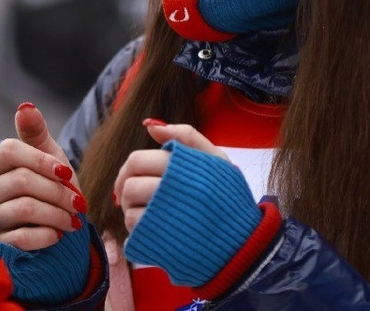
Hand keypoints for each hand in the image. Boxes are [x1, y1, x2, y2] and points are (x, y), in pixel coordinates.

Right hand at [0, 103, 87, 250]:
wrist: (47, 224)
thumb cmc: (46, 184)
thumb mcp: (46, 155)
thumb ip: (35, 132)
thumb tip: (25, 106)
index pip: (10, 151)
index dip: (41, 161)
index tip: (67, 172)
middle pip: (22, 181)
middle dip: (58, 193)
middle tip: (80, 203)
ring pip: (24, 209)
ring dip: (57, 215)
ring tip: (74, 220)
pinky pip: (20, 237)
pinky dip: (45, 235)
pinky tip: (58, 234)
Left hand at [113, 119, 226, 234]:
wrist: (243, 240)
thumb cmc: (227, 195)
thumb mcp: (216, 158)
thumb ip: (186, 135)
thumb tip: (149, 124)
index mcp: (183, 168)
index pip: (137, 160)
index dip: (129, 167)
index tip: (133, 174)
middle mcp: (173, 193)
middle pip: (130, 186)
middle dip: (126, 189)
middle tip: (134, 194)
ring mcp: (167, 221)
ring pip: (130, 211)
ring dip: (132, 210)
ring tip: (146, 211)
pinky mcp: (164, 245)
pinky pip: (136, 234)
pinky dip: (138, 230)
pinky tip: (151, 228)